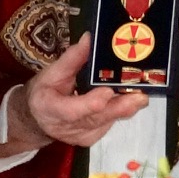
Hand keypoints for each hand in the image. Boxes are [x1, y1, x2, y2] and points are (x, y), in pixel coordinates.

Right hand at [2, 39, 146, 151]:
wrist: (37, 120)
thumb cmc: (44, 92)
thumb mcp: (51, 72)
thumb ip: (72, 58)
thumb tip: (90, 39)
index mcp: (50, 108)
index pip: (72, 111)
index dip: (91, 103)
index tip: (108, 91)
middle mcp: (67, 127)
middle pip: (97, 118)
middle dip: (121, 106)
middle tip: (140, 96)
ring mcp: (81, 136)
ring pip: (107, 121)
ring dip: (125, 107)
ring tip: (140, 93)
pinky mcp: (92, 138)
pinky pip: (109, 123)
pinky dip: (118, 110)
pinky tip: (126, 98)